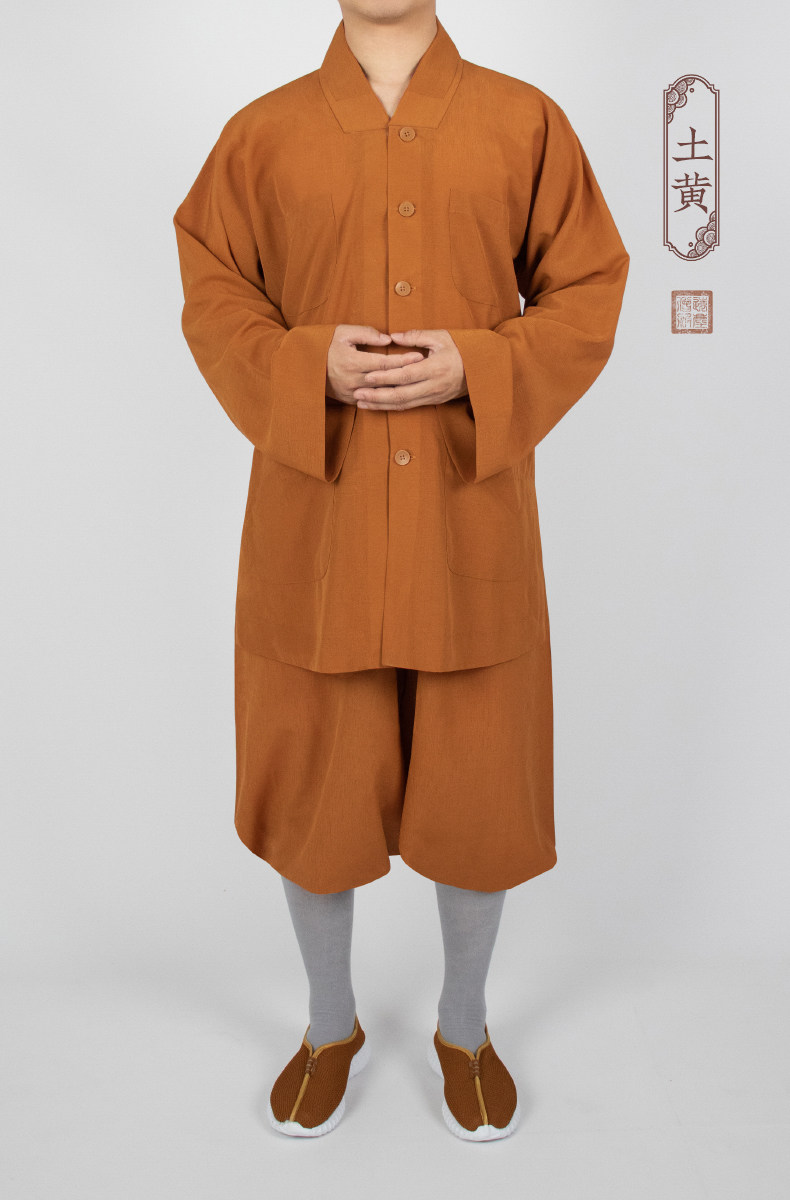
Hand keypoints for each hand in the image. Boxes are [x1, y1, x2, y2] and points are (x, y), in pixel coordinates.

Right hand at [326, 325, 426, 405]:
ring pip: (381, 393)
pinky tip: (400, 394)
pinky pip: (371, 401)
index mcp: (353, 362)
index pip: (384, 362)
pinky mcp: (349, 400)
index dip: (402, 360)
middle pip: (387, 379)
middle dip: (406, 375)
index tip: (418, 356)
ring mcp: (351, 392)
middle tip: (425, 370)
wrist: (303, 366)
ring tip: (417, 383)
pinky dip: (386, 398)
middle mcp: (353, 380)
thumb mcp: (342, 332)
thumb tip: (388, 339)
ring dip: (399, 388)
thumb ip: (366, 334)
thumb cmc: (325, 345)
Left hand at [353, 329, 467, 410]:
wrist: (483, 370)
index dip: (385, 378)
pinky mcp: (433, 402)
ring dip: (381, 405)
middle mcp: (433, 386)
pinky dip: (391, 406)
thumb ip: (416, 336)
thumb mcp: (442, 337)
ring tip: (361, 403)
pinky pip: (409, 406)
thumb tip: (393, 336)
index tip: (367, 376)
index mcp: (435, 368)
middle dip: (377, 396)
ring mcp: (433, 396)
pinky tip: (377, 405)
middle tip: (357, 393)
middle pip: (401, 395)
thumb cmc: (461, 349)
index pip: (405, 375)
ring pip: (403, 404)